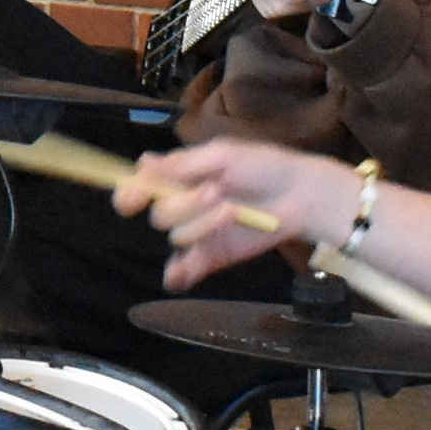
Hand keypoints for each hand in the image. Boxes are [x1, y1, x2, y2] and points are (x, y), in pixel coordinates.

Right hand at [113, 137, 356, 287]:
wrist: (300, 195)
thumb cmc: (263, 165)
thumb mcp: (222, 155)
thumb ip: (182, 165)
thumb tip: (142, 163)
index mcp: (180, 176)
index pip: (140, 186)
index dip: (130, 193)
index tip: (132, 201)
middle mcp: (183, 205)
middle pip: (160, 215)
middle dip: (185, 205)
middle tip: (216, 192)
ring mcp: (196, 232)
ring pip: (177, 238)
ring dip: (204, 224)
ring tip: (233, 211)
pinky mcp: (211, 256)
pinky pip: (182, 270)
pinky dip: (178, 274)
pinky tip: (181, 274)